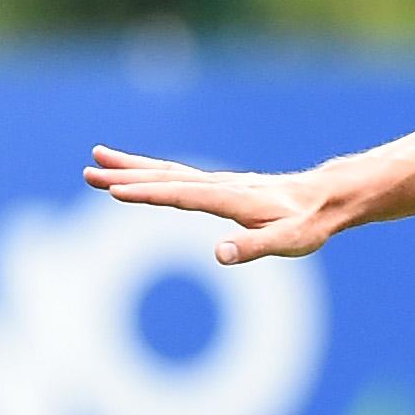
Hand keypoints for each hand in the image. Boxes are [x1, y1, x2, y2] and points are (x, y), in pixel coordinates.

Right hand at [82, 145, 335, 264]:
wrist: (326, 197)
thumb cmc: (309, 223)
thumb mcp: (289, 241)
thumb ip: (254, 246)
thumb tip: (218, 255)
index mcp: (232, 198)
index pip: (182, 195)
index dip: (148, 193)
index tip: (114, 190)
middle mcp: (221, 185)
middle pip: (166, 177)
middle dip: (126, 175)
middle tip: (88, 171)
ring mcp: (219, 182)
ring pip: (168, 172)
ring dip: (132, 167)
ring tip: (97, 159)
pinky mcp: (221, 185)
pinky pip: (179, 175)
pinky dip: (153, 170)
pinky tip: (138, 171)